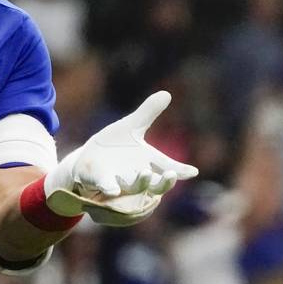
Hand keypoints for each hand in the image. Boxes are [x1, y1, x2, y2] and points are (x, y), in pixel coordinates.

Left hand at [45, 91, 197, 226]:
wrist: (89, 158)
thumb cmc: (115, 144)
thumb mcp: (132, 126)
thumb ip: (148, 113)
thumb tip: (167, 93)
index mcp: (148, 161)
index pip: (167, 165)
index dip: (180, 169)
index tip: (193, 171)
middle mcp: (137, 174)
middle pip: (156, 184)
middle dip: (165, 181)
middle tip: (171, 174)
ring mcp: (120, 180)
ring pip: (135, 187)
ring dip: (141, 182)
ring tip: (145, 172)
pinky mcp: (101, 181)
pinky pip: (107, 187)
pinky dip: (110, 188)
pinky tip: (113, 190)